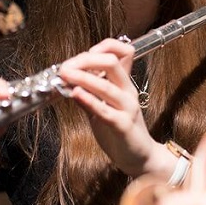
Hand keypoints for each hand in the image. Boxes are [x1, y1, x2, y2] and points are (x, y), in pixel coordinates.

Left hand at [59, 38, 160, 176]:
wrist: (140, 157)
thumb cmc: (121, 131)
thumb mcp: (103, 107)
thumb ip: (90, 93)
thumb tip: (69, 80)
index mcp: (124, 84)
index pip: (122, 52)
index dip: (102, 47)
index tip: (81, 56)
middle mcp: (128, 91)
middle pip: (112, 62)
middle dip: (85, 60)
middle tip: (66, 66)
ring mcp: (127, 108)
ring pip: (106, 85)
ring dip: (82, 78)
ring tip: (65, 75)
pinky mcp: (123, 126)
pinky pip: (105, 110)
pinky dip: (89, 100)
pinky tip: (75, 94)